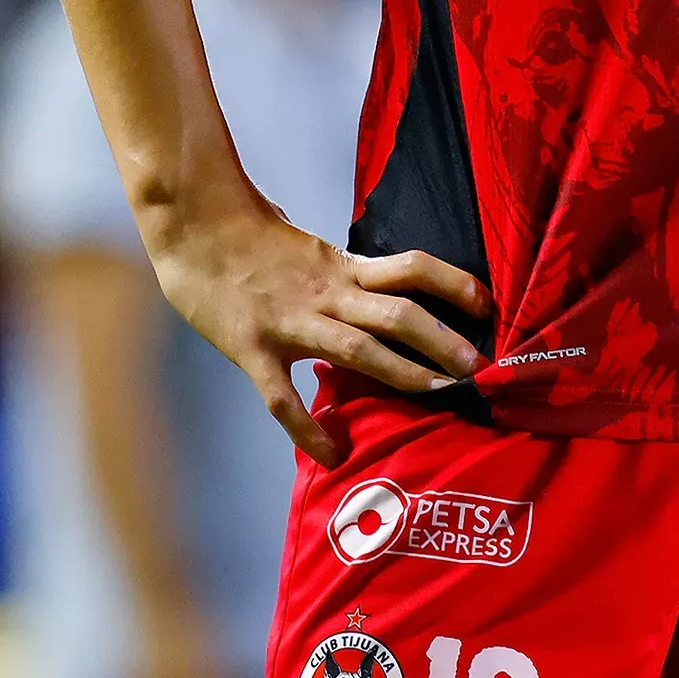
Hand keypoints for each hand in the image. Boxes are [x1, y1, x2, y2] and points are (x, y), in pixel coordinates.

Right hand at [149, 202, 482, 464]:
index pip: (411, 267)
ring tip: (440, 394)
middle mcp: (325, 292)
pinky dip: (309, 429)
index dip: (452, 282)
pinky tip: (334, 453)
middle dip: (441, 340)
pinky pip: (284, 398)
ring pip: (357, 349)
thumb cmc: (249, 235)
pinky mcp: (252, 348)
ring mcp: (290, 322)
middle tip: (478, 366)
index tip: (486, 303)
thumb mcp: (309, 248)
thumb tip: (381, 285)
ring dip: (401, 372)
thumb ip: (343, 271)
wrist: (192, 225)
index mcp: (341, 265)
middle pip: (397, 313)